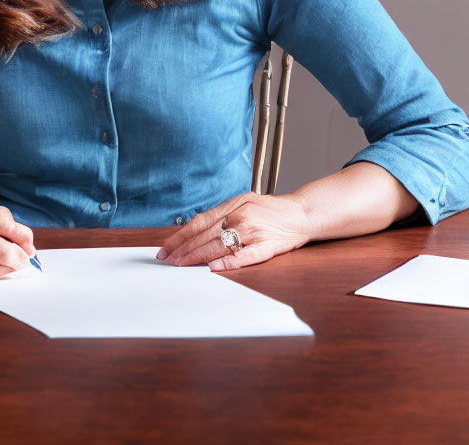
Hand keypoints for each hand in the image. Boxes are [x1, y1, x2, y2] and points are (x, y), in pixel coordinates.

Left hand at [156, 192, 310, 270]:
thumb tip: (197, 228)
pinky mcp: (267, 246)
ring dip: (197, 257)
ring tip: (181, 265)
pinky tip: (213, 268)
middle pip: (205, 236)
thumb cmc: (271, 210)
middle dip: (183, 249)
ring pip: (219, 246)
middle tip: (167, 260)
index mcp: (234, 205)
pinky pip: (244, 256)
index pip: (200, 222)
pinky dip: (228, 263)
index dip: (181, 236)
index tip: (167, 247)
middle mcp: (241, 217)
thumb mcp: (244, 201)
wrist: (302, 213)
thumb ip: (223, 213)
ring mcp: (253, 232)